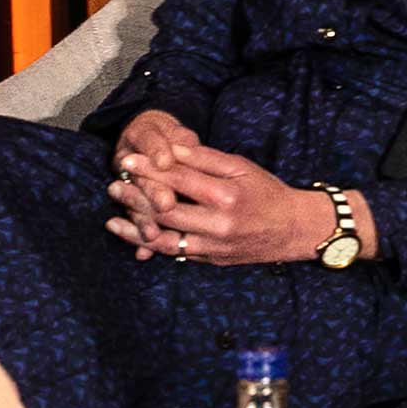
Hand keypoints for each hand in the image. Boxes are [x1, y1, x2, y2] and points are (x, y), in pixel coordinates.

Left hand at [105, 136, 335, 264]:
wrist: (293, 230)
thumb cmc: (267, 192)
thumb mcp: (241, 167)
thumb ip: (205, 158)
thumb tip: (171, 147)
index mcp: (226, 195)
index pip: (178, 179)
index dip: (149, 169)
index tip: (128, 160)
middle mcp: (218, 224)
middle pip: (165, 210)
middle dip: (135, 197)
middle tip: (113, 186)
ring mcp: (214, 246)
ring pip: (164, 239)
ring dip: (135, 228)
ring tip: (113, 217)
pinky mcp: (211, 260)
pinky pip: (175, 254)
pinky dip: (151, 245)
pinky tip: (134, 235)